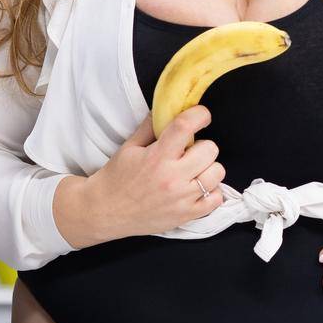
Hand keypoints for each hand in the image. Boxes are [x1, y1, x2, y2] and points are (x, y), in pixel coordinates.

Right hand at [54, 106, 225, 247]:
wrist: (105, 212)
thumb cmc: (117, 178)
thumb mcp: (129, 147)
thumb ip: (150, 126)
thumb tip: (167, 107)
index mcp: (157, 157)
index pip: (186, 126)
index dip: (199, 115)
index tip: (201, 115)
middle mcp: (172, 178)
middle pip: (210, 149)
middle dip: (202, 145)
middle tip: (188, 151)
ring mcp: (181, 199)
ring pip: (217, 172)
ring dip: (208, 168)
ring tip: (193, 170)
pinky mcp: (186, 215)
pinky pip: (216, 199)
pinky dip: (211, 191)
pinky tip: (197, 188)